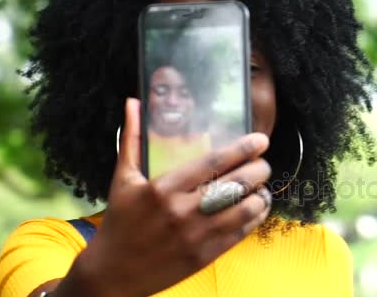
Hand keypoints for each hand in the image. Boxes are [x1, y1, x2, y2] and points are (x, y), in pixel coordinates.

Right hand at [54, 98, 271, 296]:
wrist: (112, 273)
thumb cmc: (119, 222)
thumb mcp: (123, 179)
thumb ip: (132, 139)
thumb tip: (133, 102)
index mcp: (164, 188)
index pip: (214, 162)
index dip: (243, 149)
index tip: (261, 140)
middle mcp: (183, 211)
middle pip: (236, 184)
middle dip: (259, 170)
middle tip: (263, 163)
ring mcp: (196, 236)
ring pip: (244, 210)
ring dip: (261, 195)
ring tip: (262, 186)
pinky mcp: (205, 256)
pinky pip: (240, 233)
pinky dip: (254, 218)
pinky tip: (257, 208)